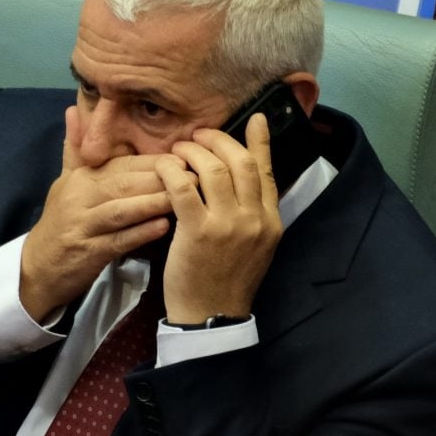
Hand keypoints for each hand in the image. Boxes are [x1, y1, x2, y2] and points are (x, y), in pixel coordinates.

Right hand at [19, 107, 175, 321]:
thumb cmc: (59, 223)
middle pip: (124, 183)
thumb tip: (73, 109)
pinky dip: (141, 234)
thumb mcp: (64, 182)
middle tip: (196, 175)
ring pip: (122, 210)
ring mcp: (83, 226)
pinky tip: (164, 228)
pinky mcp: (88, 252)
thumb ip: (75, 148)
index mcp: (81, 179)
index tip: (185, 157)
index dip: (154, 161)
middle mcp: (80, 198)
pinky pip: (118, 241)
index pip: (121, 164)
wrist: (38, 267)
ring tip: (184, 197)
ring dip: (153, 202)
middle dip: (160, 177)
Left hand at [158, 112, 282, 325]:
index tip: (256, 118)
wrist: (211, 317)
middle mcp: (254, 219)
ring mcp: (228, 225)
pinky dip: (172, 170)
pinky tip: (164, 167)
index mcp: (271, 221)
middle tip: (199, 135)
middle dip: (218, 140)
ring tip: (179, 150)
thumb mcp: (255, 246)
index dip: (260, 141)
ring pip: (213, 168)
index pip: (268, 170)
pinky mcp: (199, 231)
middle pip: (241, 161)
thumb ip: (253, 213)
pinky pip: (183, 186)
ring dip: (193, 151)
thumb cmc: (227, 280)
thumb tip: (245, 179)